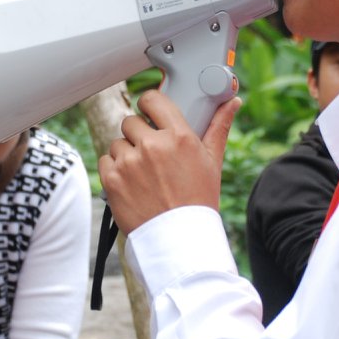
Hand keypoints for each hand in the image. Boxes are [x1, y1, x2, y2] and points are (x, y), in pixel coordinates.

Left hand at [98, 89, 238, 233]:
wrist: (181, 239)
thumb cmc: (199, 199)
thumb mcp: (212, 161)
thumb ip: (218, 126)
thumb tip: (233, 101)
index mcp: (178, 136)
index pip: (151, 99)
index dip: (149, 105)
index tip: (150, 114)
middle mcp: (152, 145)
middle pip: (130, 122)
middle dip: (138, 135)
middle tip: (151, 154)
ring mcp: (129, 162)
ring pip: (117, 143)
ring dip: (126, 154)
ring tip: (143, 174)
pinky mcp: (112, 179)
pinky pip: (105, 161)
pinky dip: (114, 170)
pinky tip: (131, 184)